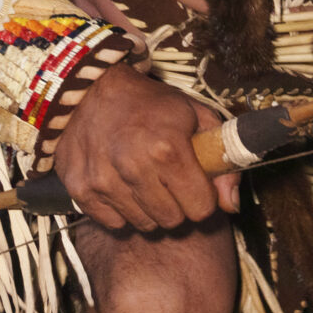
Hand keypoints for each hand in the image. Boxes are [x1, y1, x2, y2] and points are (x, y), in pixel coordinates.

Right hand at [50, 64, 239, 233]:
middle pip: (172, 220)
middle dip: (176, 204)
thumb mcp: (196, 116)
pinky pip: (113, 222)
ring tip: (143, 178)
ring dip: (148, 207)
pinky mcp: (80, 188)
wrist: (90, 89)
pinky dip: (120, 208)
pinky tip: (120, 182)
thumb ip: (223, 159)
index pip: (200, 208)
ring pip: (144, 224)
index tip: (193, 182)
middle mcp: (133, 167)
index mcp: (167, 148)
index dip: (202, 196)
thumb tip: (231, 204)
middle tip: (168, 180)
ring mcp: (104, 180)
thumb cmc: (149, 103)